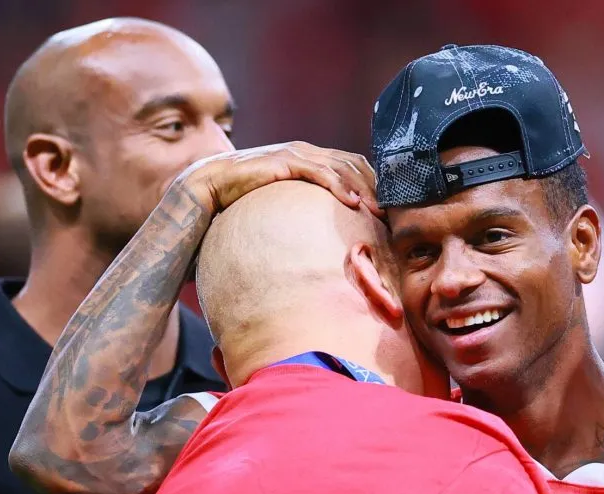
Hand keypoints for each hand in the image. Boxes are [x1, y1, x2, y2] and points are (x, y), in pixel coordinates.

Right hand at [173, 141, 380, 217]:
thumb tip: (329, 233)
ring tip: (378, 209)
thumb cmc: (246, 200)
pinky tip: (351, 202)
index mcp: (309, 158)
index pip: (352, 164)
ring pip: (341, 166)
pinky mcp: (283, 162)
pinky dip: (337, 185)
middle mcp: (306, 152)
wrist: (210, 187)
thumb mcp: (284, 203)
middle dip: (376, 185)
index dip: (374, 182)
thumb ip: (305, 207)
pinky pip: (317, 172)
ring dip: (363, 188)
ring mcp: (294, 154)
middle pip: (353, 163)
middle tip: (393, 210)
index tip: (390, 206)